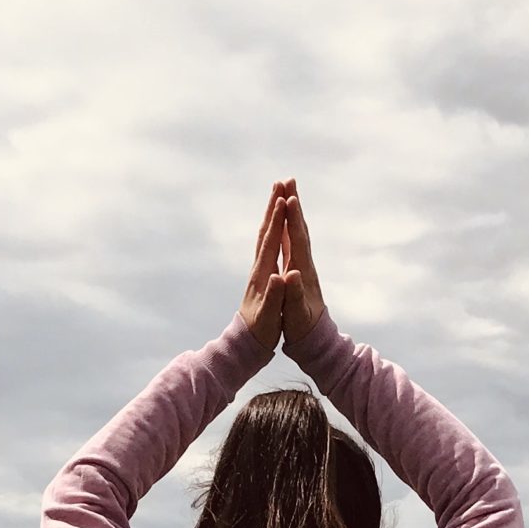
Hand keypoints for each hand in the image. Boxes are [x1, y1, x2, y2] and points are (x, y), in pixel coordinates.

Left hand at [239, 180, 286, 348]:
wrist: (244, 345)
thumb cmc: (260, 334)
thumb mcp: (270, 318)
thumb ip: (275, 296)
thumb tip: (279, 277)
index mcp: (263, 276)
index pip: (272, 242)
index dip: (279, 221)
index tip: (284, 198)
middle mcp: (259, 269)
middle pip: (267, 231)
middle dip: (275, 206)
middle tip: (283, 181)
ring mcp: (258, 271)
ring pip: (266, 235)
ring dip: (272, 213)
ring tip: (279, 193)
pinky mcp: (261, 275)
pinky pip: (268, 244)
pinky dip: (273, 229)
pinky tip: (276, 224)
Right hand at [275, 179, 326, 345]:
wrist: (316, 340)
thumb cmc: (302, 330)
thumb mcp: (296, 315)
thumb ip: (293, 295)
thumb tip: (291, 274)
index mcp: (302, 273)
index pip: (297, 241)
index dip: (292, 220)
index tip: (288, 198)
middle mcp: (304, 265)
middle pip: (298, 229)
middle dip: (293, 205)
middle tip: (288, 180)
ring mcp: (303, 267)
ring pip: (297, 233)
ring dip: (292, 211)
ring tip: (287, 191)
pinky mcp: (299, 271)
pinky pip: (293, 242)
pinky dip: (289, 226)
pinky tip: (285, 220)